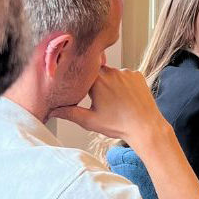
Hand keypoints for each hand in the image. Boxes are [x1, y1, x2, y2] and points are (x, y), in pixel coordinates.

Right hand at [52, 64, 171, 142]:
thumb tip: (53, 111)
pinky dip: (124, 83)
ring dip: (111, 83)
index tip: (81, 90)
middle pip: (97, 72)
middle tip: (100, 100)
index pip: (82, 73)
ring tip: (115, 101)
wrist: (146, 126)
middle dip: (96, 83)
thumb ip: (69, 113)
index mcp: (97, 81)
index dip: (80, 81)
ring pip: (112, 73)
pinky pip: (125, 75)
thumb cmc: (118, 125)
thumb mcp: (89, 121)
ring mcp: (126, 72)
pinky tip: (125, 97)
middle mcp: (111, 72)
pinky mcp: (137, 74)